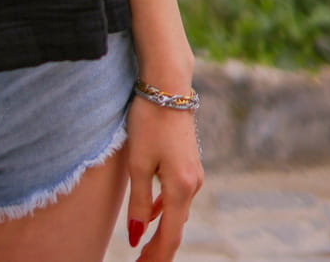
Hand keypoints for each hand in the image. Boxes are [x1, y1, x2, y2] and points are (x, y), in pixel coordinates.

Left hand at [125, 94, 203, 259]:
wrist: (167, 85)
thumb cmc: (149, 120)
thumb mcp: (138, 163)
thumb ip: (139, 202)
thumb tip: (136, 236)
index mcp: (181, 188)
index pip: (169, 236)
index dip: (156, 257)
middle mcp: (193, 184)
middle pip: (175, 227)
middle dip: (158, 249)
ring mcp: (193, 172)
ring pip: (177, 211)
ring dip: (161, 230)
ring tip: (144, 247)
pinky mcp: (188, 161)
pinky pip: (176, 195)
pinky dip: (164, 210)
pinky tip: (152, 213)